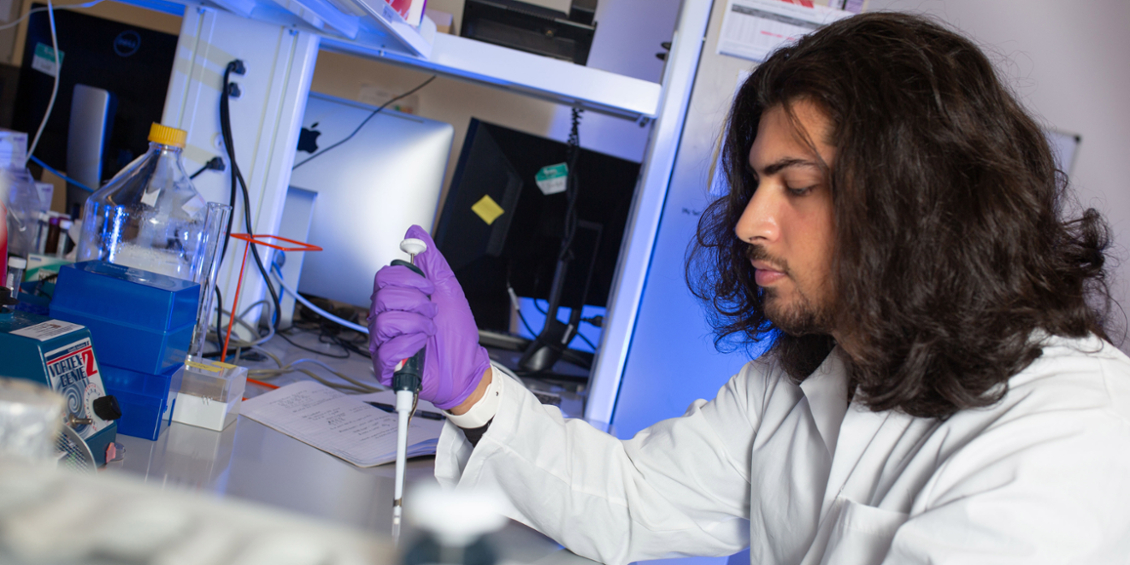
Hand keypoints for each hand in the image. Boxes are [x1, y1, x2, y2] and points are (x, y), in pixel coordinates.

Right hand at [368, 225, 490, 409]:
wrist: (466, 366)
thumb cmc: (456, 332)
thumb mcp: (448, 288)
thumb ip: (431, 259)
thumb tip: (415, 232)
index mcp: (397, 300)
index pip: (383, 277)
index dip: (408, 279)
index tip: (429, 288)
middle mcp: (386, 318)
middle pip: (381, 296)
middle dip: (416, 302)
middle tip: (432, 311)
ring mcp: (383, 342)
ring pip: (383, 321)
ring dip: (416, 323)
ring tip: (429, 330)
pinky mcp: (384, 365)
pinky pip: (386, 349)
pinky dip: (411, 344)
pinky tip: (421, 346)